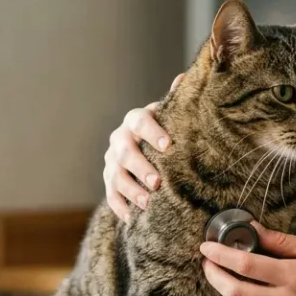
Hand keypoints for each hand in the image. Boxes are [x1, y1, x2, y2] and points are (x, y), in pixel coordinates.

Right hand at [103, 73, 183, 220]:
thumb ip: (177, 99)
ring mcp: (111, 161)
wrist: (144, 144)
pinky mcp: (109, 181)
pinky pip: (110, 195)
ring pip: (115, 176)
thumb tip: (186, 77)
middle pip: (125, 152)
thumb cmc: (164, 129)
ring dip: (130, 190)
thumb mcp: (170, 114)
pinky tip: (132, 218)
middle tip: (157, 182)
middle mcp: (120, 139)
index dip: (152, 132)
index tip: (168, 145)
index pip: (140, 121)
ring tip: (147, 203)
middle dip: (140, 167)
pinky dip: (120, 207)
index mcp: (136, 120)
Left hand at [199, 222, 295, 295]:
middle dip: (214, 275)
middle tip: (208, 262)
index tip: (207, 246)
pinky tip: (245, 291)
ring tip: (224, 275)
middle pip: (234, 291)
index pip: (246, 265)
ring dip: (226, 292)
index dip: (221, 255)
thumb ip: (280, 241)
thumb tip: (251, 229)